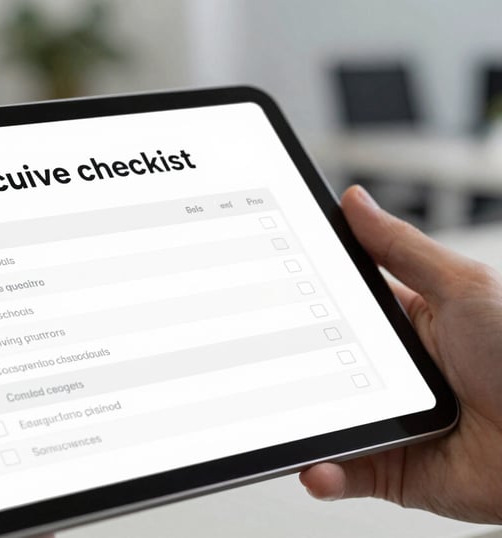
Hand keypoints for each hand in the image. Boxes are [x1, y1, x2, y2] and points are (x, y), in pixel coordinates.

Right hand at [299, 186, 501, 523]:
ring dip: (302, 424)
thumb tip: (355, 204)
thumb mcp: (462, 289)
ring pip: (327, 420)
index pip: (344, 307)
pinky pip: (345, 472)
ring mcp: (390, 422)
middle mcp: (394, 375)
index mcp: (410, 327)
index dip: (307, 299)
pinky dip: (324, 472)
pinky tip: (316, 466)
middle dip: (294, 363)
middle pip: (324, 365)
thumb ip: (401, 249)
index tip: (272, 291)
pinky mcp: (392, 469)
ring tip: (283, 421)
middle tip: (267, 357)